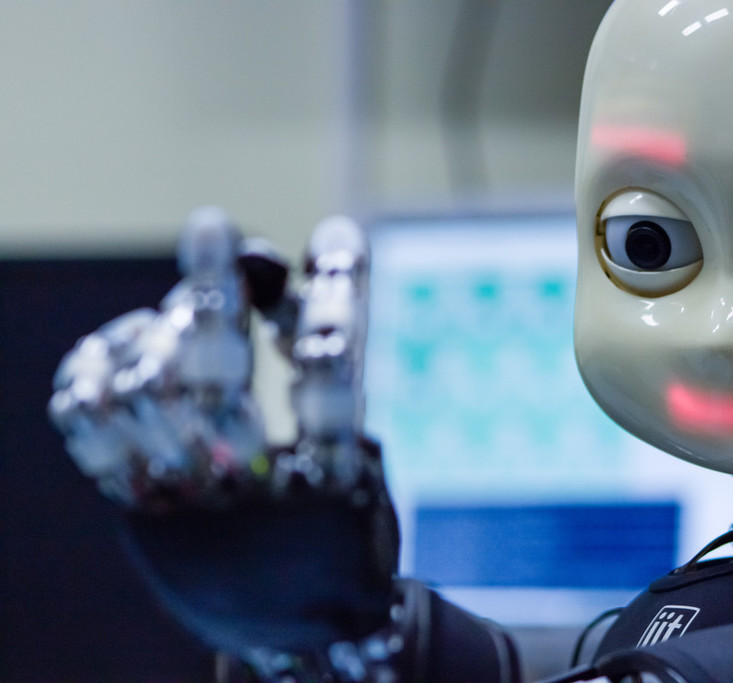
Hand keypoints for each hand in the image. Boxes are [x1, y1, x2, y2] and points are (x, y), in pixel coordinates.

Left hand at [49, 209, 397, 654]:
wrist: (298, 631)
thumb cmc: (339, 529)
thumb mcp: (361, 466)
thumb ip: (325, 381)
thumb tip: (277, 277)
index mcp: (328, 492)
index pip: (330, 379)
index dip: (335, 301)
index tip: (339, 234)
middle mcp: (245, 504)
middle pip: (210, 384)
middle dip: (210, 295)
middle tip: (213, 223)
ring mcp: (180, 508)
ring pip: (144, 394)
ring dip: (167, 329)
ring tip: (190, 308)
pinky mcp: (134, 509)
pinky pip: (88, 422)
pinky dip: (98, 361)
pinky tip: (129, 340)